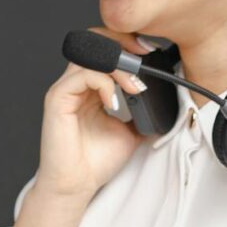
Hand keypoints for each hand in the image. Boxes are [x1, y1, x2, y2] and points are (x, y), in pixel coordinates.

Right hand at [34, 27, 155, 199]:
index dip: (128, 44)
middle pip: (96, 41)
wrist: (77, 185)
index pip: (106, 49)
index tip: (152, 53)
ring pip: (90, 56)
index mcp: (91, 86)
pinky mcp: (57, 99)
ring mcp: (65, 89)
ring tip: (136, 86)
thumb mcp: (132, 129)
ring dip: (119, 66)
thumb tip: (169, 97)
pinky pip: (82, 76)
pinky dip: (104, 83)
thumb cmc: (96, 161)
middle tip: (146, 55)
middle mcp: (76, 83)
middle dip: (124, 43)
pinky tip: (115, 101)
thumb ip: (142, 108)